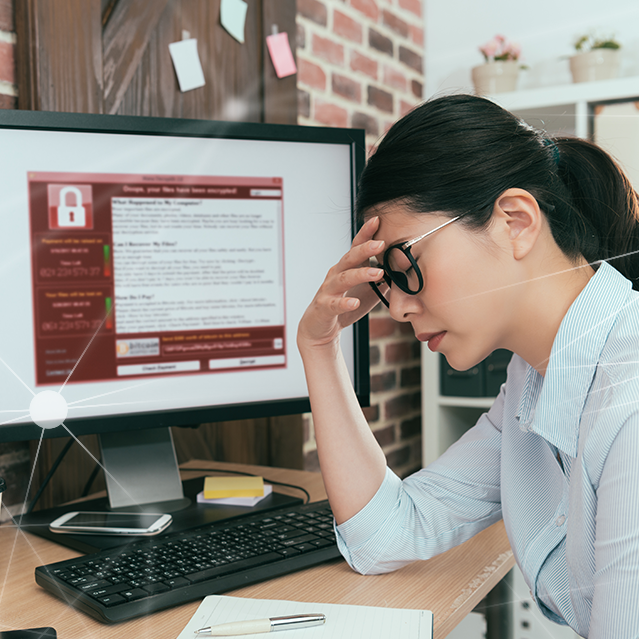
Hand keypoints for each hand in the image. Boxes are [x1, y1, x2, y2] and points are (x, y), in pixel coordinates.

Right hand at [297, 216, 385, 350]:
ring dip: (360, 274)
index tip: (378, 220)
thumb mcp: (367, 290)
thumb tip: (405, 270)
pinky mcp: (324, 308)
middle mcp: (336, 275)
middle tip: (381, 243)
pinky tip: (355, 302)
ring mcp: (328, 291)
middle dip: (365, 249)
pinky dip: (344, 303)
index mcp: (347, 268)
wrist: (320, 328)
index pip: (356, 247)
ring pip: (343, 279)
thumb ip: (383, 279)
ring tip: (377, 273)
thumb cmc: (345, 305)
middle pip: (349, 258)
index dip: (366, 233)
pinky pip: (334, 304)